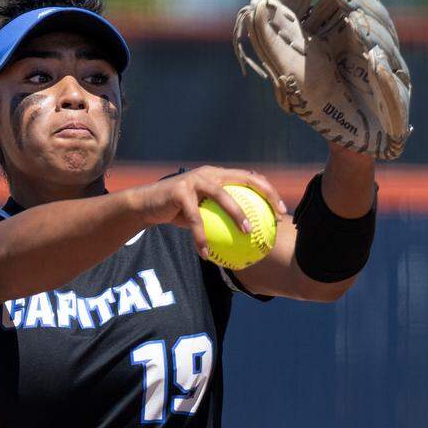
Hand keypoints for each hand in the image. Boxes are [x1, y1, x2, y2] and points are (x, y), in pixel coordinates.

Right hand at [130, 167, 286, 258]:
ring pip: (222, 196)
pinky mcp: (179, 191)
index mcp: (218, 175)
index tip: (281, 209)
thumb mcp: (201, 211)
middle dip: (264, 194)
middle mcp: (209, 173)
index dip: (268, 191)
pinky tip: (206, 254)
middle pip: (244, 179)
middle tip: (275, 215)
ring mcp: (194, 180)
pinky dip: (201, 237)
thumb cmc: (177, 211)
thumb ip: (220, 215)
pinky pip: (195, 219)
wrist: (146, 205)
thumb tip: (245, 236)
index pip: (250, 178)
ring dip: (236, 214)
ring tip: (247, 232)